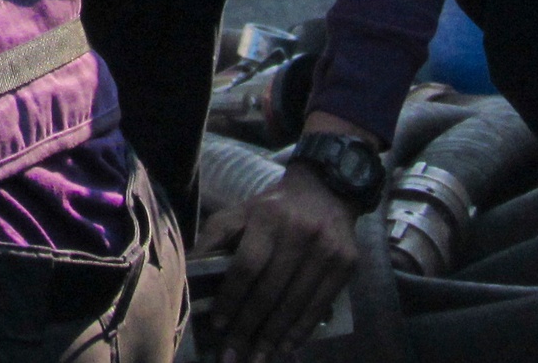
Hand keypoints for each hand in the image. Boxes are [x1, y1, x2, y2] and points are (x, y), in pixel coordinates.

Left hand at [193, 162, 358, 362]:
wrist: (325, 191)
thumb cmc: (274, 209)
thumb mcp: (241, 211)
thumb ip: (216, 236)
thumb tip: (191, 269)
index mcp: (267, 217)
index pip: (247, 265)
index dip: (232, 298)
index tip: (219, 325)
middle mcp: (299, 232)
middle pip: (270, 290)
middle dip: (249, 328)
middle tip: (233, 357)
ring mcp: (326, 249)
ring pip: (295, 303)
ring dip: (274, 337)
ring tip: (257, 358)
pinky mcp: (346, 263)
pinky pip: (320, 306)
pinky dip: (301, 331)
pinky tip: (285, 347)